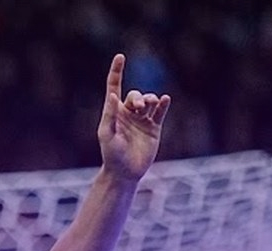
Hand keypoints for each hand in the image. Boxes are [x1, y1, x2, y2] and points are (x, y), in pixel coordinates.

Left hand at [97, 53, 170, 181]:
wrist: (125, 172)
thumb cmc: (111, 154)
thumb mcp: (107, 134)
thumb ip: (110, 115)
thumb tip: (113, 95)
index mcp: (114, 112)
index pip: (114, 86)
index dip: (117, 71)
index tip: (120, 56)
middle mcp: (128, 113)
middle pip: (135, 95)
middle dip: (138, 98)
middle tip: (139, 107)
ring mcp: (142, 120)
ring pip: (149, 101)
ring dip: (151, 99)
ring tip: (151, 104)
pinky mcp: (154, 128)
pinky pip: (160, 112)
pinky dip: (163, 104)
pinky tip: (164, 100)